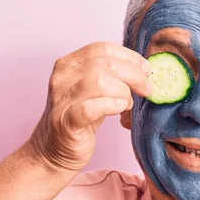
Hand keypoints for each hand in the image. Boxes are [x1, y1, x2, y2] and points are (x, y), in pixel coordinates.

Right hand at [25, 42, 151, 172]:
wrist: (53, 151)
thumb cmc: (80, 118)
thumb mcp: (95, 91)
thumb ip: (112, 76)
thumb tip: (144, 71)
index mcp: (69, 64)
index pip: (103, 48)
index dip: (130, 57)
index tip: (146, 70)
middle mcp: (62, 77)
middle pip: (105, 64)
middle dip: (133, 76)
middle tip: (146, 90)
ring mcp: (62, 100)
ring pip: (100, 82)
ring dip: (123, 93)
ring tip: (128, 105)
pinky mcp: (66, 122)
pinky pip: (91, 108)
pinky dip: (112, 106)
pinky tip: (121, 111)